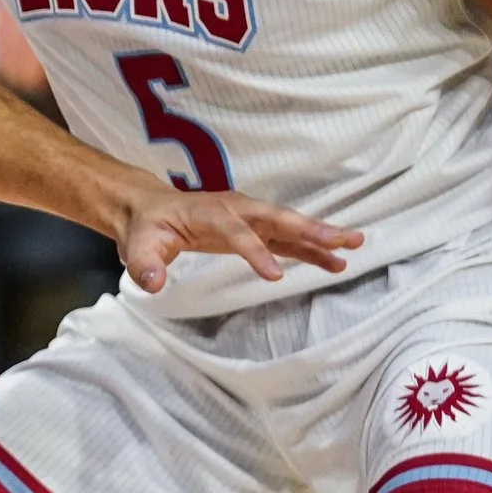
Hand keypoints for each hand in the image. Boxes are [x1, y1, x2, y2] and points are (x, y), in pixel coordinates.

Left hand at [113, 182, 362, 293]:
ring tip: (355, 246)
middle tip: (341, 240)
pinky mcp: (254, 230)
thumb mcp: (136, 246)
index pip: (236, 231)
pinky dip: (311, 249)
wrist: (149, 210)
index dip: (255, 251)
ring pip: (289, 226)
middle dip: (308, 228)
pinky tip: (337, 260)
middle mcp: (235, 209)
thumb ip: (144, 264)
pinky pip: (288, 239)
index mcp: (208, 212)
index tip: (274, 275)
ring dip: (320, 236)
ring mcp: (248, 218)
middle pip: (276, 217)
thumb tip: (152, 283)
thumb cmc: (145, 228)